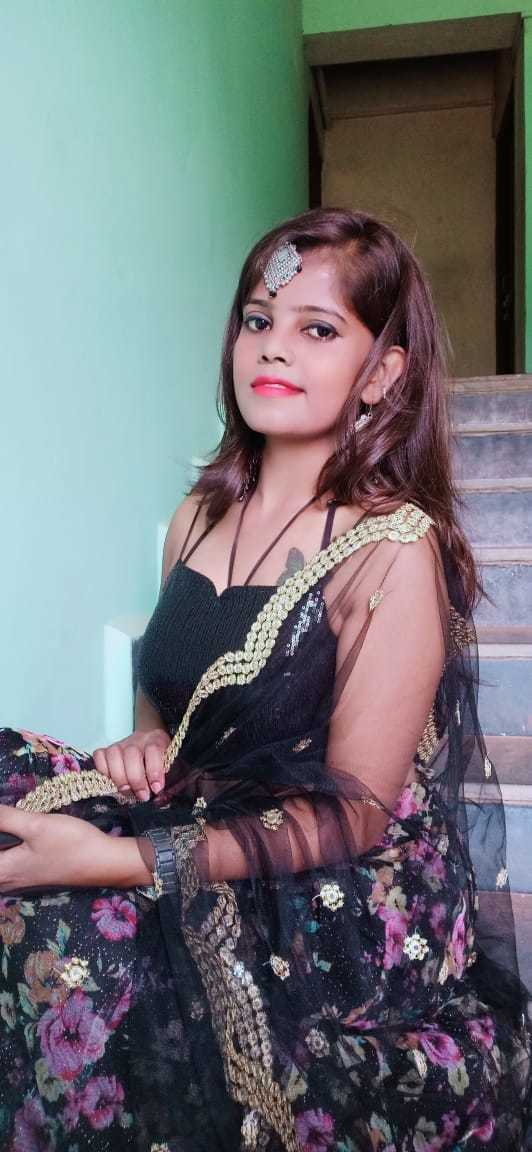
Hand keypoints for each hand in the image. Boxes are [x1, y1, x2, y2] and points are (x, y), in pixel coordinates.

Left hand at [0, 804, 148, 892]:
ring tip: (8, 825)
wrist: (105, 862)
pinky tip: (14, 835)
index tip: (2, 823)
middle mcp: (8, 880)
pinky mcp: (32, 874)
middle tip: (5, 822)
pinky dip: (6, 851)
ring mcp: (21, 880)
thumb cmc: (71, 843)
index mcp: (3, 871)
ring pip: (0, 866)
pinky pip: (7, 865)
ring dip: (3, 844)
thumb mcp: (36, 825)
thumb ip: (4, 818)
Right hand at [93, 728, 169, 801]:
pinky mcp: (108, 750)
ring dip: (119, 777)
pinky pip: (99, 756)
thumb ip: (170, 781)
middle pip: (131, 754)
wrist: (150, 743)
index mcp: (157, 740)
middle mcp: (138, 739)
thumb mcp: (172, 767)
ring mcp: (121, 743)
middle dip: (136, 779)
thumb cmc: (162, 760)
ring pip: (113, 754)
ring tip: (127, 791)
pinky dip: (103, 770)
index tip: (156, 788)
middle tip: (142, 795)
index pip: (154, 750)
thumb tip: (160, 798)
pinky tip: (113, 781)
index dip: (154, 770)